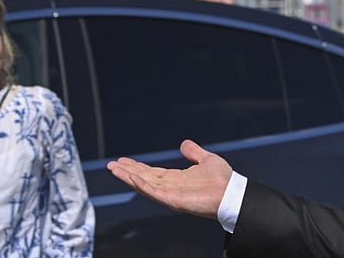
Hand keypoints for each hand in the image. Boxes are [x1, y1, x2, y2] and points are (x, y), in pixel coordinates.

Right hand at [107, 139, 232, 218]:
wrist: (232, 192)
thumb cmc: (223, 179)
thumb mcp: (206, 159)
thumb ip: (194, 152)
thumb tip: (184, 144)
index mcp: (176, 178)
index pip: (151, 172)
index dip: (137, 167)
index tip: (123, 161)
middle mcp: (171, 187)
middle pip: (144, 178)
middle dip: (127, 171)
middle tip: (111, 165)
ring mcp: (171, 194)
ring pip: (145, 185)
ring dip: (129, 177)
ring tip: (115, 169)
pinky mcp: (174, 200)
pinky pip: (155, 192)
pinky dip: (142, 185)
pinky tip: (132, 178)